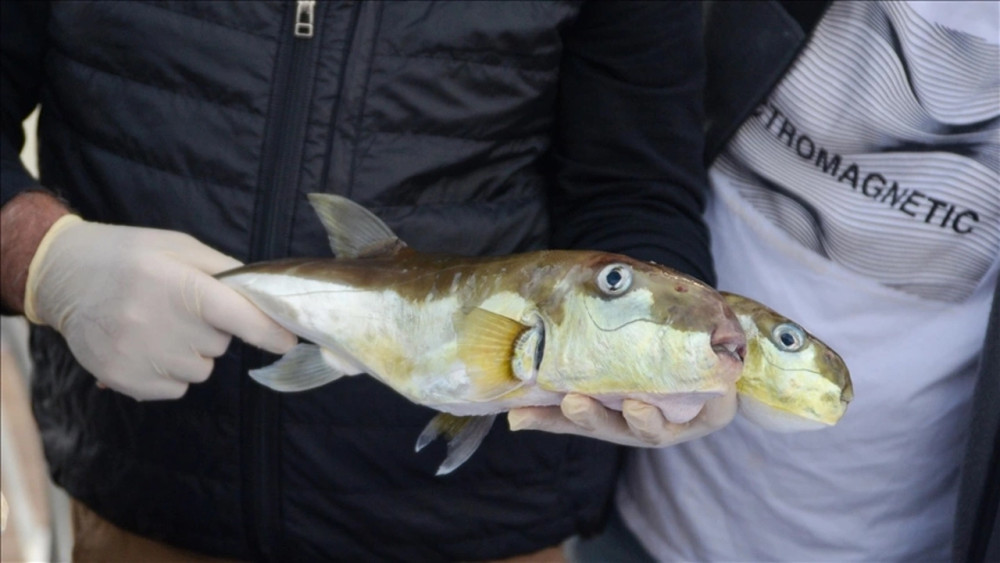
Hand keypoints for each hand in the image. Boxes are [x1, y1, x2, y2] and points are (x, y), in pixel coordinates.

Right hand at [24, 216, 295, 399]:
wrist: (61, 275)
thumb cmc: (129, 256)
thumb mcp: (179, 246)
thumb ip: (224, 271)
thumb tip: (266, 296)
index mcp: (176, 284)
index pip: (238, 317)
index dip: (270, 332)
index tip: (290, 341)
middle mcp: (157, 322)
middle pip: (219, 345)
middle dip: (213, 330)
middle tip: (180, 308)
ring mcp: (138, 355)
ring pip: (200, 370)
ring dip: (191, 353)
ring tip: (159, 325)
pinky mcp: (122, 378)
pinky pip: (175, 388)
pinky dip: (170, 372)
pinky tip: (146, 345)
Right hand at [507, 388, 737, 447]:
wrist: (710, 351)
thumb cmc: (650, 365)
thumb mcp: (605, 373)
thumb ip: (564, 391)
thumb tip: (512, 414)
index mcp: (616, 419)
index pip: (581, 422)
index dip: (559, 420)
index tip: (536, 409)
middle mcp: (645, 425)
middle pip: (618, 429)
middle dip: (596, 419)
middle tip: (576, 402)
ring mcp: (681, 421)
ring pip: (661, 427)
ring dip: (647, 420)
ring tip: (636, 405)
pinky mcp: (717, 411)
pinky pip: (710, 405)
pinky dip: (706, 396)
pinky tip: (696, 384)